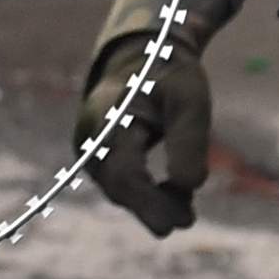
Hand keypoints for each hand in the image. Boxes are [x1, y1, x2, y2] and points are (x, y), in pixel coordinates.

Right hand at [77, 27, 212, 237]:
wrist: (140, 58)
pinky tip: (172, 193)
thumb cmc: (169, 78)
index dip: (151, 202)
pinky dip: (144, 194)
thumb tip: (189, 186)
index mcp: (111, 115)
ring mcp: (88, 149)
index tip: (180, 220)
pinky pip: (119, 184)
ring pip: (118, 190)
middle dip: (154, 207)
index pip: (125, 173)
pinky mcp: (95, 158)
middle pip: (119, 187)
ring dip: (151, 203)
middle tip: (187, 219)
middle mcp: (90, 135)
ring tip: (185, 206)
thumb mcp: (189, 99)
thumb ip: (190, 139)